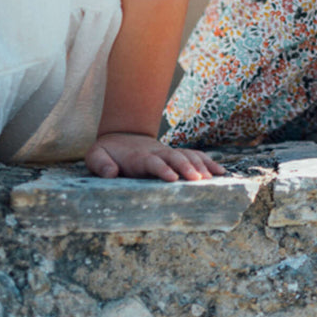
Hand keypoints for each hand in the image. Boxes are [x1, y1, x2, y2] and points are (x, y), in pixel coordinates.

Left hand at [86, 132, 224, 180]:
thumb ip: (101, 164)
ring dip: (201, 165)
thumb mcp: (96, 155)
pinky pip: (195, 156)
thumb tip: (112, 173)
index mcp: (139, 157)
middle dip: (188, 168)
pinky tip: (220, 171)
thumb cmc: (107, 151)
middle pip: (176, 158)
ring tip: (212, 178)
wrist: (121, 136)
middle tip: (199, 180)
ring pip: (188, 156)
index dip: (163, 169)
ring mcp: (168, 153)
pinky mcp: (175, 156)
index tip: (173, 178)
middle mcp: (158, 153)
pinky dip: (208, 162)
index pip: (154, 162)